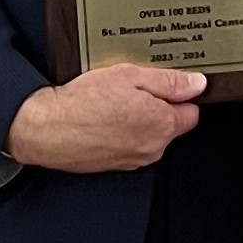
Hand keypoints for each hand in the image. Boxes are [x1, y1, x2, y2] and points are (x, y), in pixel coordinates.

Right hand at [5, 63, 205, 172]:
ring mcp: (134, 160)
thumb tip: (196, 84)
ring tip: (112, 104)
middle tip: (131, 91)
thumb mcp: (130, 76)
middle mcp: (153, 147)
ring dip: (138, 121)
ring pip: (149, 136)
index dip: (178, 95)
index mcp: (162, 124)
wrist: (46, 128)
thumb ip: (169, 81)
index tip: (163, 86)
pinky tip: (103, 119)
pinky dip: (121, 134)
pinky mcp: (116, 166)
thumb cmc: (83, 103)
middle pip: (170, 125)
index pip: (191, 111)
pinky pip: (129, 146)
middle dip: (157, 108)